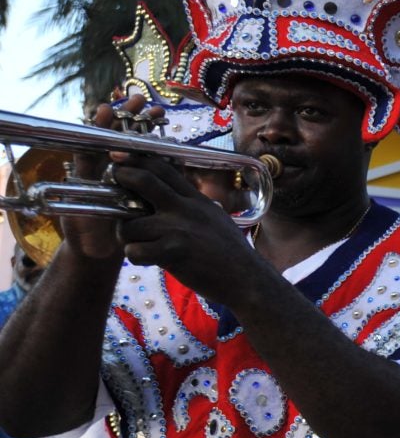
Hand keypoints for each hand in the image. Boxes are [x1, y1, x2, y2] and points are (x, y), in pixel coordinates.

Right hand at [48, 93, 165, 262]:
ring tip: (110, 107)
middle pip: (120, 137)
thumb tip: (198, 183)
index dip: (147, 128)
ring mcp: (95, 173)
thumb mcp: (154, 211)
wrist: (104, 251)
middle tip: (137, 99)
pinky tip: (84, 136)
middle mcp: (114, 169)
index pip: (141, 144)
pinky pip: (81, 163)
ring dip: (103, 125)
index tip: (158, 112)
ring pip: (99, 143)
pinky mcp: (79, 184)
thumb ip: (167, 194)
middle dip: (127, 118)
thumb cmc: (131, 230)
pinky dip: (84, 147)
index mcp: (134, 173)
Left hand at [109, 151, 265, 301]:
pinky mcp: (173, 252)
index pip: (163, 168)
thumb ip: (191, 203)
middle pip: (144, 181)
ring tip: (140, 244)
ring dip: (127, 236)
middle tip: (115, 185)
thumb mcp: (213, 216)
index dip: (137, 160)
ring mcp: (178, 229)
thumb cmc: (229, 251)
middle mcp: (186, 209)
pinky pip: (134, 251)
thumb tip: (169, 193)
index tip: (120, 158)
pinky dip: (136, 257)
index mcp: (195, 199)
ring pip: (130, 225)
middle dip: (123, 178)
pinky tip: (149, 260)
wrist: (246, 279)